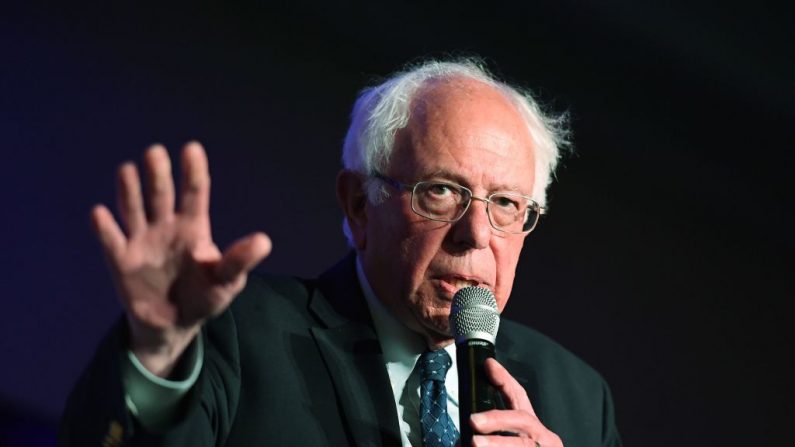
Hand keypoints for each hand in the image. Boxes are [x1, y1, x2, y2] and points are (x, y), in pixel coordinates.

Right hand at [92, 142, 270, 375]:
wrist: (174, 324)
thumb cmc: (205, 296)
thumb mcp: (227, 281)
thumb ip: (239, 261)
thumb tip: (264, 242)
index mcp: (194, 227)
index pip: (195, 193)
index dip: (193, 172)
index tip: (191, 149)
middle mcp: (166, 226)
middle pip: (161, 195)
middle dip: (158, 174)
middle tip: (155, 152)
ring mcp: (142, 241)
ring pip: (134, 209)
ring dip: (129, 190)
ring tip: (128, 170)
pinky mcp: (121, 261)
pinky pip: (111, 241)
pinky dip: (104, 228)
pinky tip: (100, 214)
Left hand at [468, 358, 562, 446]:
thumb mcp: (513, 442)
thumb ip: (492, 436)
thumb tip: (462, 439)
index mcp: (534, 429)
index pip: (520, 398)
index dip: (505, 380)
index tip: (489, 366)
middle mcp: (544, 439)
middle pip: (523, 421)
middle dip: (498, 419)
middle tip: (473, 421)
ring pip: (521, 445)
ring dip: (497, 445)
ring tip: (474, 444)